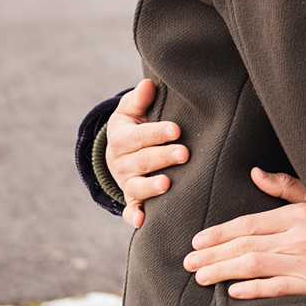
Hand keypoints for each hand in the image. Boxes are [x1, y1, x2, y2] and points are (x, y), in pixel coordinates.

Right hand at [106, 78, 189, 228]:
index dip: (157, 133)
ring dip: (151, 187)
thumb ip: (140, 99)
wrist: (122, 151)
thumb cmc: (134, 125)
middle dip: (163, 157)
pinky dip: (134, 216)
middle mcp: (121, 163)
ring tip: (167, 184)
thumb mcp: (131, 110)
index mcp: (121, 138)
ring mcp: (126, 183)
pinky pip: (130, 211)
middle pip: (143, 161)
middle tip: (184, 154)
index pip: (139, 136)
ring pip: (137, 187)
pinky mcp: (132, 200)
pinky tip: (142, 221)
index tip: (176, 130)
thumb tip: (148, 85)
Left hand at [182, 169, 305, 300]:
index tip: (197, 241)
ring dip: (223, 271)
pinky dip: (252, 290)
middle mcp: (299, 237)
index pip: (248, 223)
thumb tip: (255, 174)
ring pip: (254, 266)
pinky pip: (277, 288)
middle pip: (245, 245)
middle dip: (212, 254)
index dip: (219, 233)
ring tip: (201, 276)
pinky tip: (232, 293)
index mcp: (298, 215)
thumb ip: (286, 188)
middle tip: (188, 262)